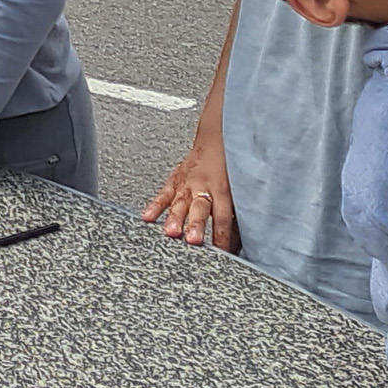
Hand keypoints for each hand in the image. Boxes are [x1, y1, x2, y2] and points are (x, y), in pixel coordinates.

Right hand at [140, 127, 238, 250]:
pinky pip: (163, 194)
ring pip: (180, 203)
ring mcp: (187, 182)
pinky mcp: (175, 180)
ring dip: (175, 218)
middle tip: (192, 240)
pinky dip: (154, 206)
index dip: (222, 235)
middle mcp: (203, 185)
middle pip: (200, 209)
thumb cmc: (230, 163)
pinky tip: (147, 217)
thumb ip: (236, 211)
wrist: (216, 135)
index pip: (222, 217)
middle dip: (196, 225)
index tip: (220, 251)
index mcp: (222, 188)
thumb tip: (240, 241)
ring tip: (171, 232)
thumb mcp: (239, 186)